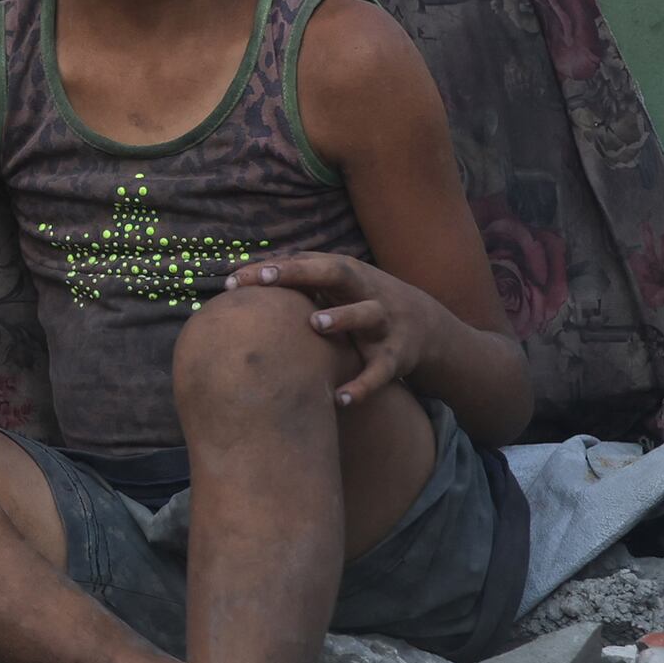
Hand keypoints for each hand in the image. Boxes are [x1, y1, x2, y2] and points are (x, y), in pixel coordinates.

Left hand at [230, 250, 437, 407]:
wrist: (427, 326)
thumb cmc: (362, 303)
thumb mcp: (338, 287)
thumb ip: (298, 281)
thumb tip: (241, 278)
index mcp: (347, 275)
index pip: (307, 263)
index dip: (274, 268)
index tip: (236, 278)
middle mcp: (366, 293)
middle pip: (338, 274)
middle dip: (303, 274)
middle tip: (266, 280)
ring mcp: (383, 324)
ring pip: (367, 315)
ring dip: (343, 317)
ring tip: (316, 324)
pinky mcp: (396, 357)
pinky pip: (380, 372)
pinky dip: (362, 385)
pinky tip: (341, 399)